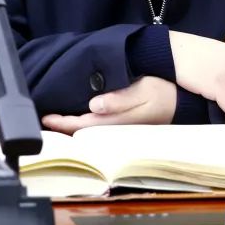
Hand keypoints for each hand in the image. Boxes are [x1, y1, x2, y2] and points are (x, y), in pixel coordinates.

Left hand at [40, 76, 176, 134]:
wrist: (181, 100)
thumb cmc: (162, 93)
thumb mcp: (143, 91)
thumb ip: (119, 100)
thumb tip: (94, 105)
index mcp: (116, 122)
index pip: (82, 126)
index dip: (62, 123)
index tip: (45, 117)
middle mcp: (114, 129)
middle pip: (80, 132)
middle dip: (61, 128)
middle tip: (42, 120)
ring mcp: (117, 128)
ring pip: (87, 131)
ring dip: (69, 127)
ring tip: (52, 120)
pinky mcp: (121, 124)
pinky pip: (95, 127)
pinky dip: (81, 123)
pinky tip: (74, 118)